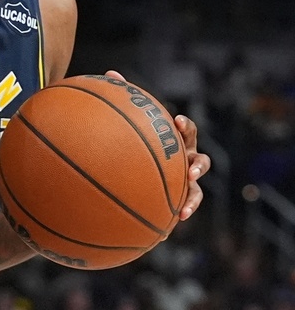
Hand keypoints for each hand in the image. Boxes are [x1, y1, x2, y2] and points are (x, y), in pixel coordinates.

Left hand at [105, 70, 210, 220]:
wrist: (131, 170)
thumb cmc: (131, 142)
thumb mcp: (125, 122)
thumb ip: (120, 98)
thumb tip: (109, 72)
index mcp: (174, 140)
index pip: (186, 131)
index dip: (185, 127)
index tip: (177, 122)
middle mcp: (183, 161)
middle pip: (200, 162)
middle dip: (197, 165)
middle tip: (189, 170)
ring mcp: (181, 184)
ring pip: (195, 193)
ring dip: (192, 201)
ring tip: (182, 211)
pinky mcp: (172, 203)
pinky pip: (173, 214)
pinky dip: (168, 225)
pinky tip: (158, 238)